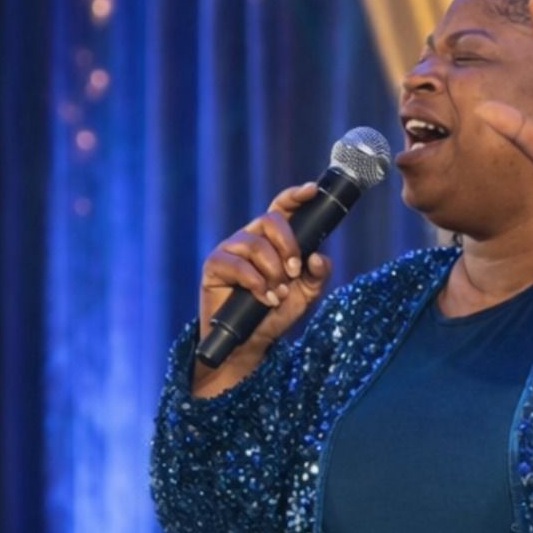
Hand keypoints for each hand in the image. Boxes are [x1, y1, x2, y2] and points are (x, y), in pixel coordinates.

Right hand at [197, 181, 332, 363]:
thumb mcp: (306, 294)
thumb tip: (318, 256)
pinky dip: (255, 282)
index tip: (311, 191)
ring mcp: (230, 250)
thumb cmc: (275, 312)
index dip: (294, 196)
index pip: (281, 209)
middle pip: (270, 220)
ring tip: (278, 294)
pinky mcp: (214, 265)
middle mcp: (250, 238)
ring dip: (272, 271)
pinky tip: (264, 298)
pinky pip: (236, 264)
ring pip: (255, 244)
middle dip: (287, 244)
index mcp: (272, 239)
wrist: (250, 341)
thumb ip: (318, 274)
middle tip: (294, 272)